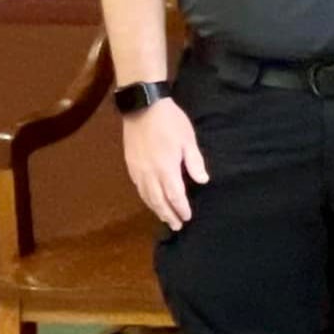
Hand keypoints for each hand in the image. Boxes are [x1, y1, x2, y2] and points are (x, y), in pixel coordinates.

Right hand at [122, 99, 206, 229]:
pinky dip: (146, 198)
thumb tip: (202, 181)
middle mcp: (150, 173)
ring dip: (156, 209)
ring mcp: (138, 170)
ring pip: (146, 196)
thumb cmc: (170, 122)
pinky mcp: (130, 165)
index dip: (181, 208)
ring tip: (164, 217)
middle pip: (158, 200)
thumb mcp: (188, 140)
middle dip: (168, 214)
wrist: (143, 107)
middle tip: (176, 226)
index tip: (187, 217)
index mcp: (166, 168)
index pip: (175, 195)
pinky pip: (138, 187)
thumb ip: (194, 162)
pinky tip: (150, 200)